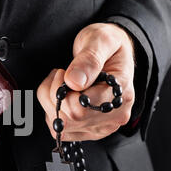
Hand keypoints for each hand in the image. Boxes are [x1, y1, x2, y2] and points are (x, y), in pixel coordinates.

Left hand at [37, 23, 135, 140]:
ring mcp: (101, 127)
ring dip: (50, 102)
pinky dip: (52, 111)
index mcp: (120, 95)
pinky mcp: (87, 131)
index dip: (62, 91)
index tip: (64, 71)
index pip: (80, 109)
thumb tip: (74, 82)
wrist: (110, 52)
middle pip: (68, 119)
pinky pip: (59, 130)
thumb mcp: (100, 40)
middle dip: (54, 94)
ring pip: (60, 126)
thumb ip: (89, 59)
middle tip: (61, 73)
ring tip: (61, 81)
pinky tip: (62, 95)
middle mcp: (114, 117)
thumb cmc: (106, 44)